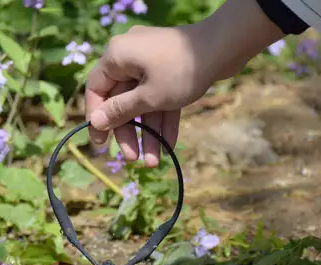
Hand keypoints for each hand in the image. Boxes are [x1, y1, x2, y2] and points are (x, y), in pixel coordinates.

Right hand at [85, 0, 283, 167]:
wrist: (226, 46)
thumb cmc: (181, 70)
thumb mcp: (148, 97)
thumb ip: (120, 111)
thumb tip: (94, 122)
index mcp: (116, 57)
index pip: (96, 90)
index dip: (97, 118)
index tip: (101, 144)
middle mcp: (129, 57)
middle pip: (121, 100)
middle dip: (130, 132)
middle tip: (132, 159)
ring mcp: (150, 63)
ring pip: (143, 102)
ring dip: (149, 131)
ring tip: (154, 162)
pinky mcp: (169, 69)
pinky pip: (160, 96)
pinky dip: (164, 117)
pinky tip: (168, 144)